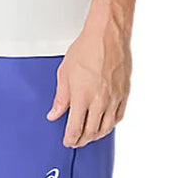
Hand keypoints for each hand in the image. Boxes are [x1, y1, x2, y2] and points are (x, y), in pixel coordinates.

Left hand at [45, 19, 130, 147]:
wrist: (107, 36)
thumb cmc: (86, 49)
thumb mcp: (65, 72)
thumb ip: (60, 98)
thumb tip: (54, 114)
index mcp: (82, 97)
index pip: (75, 129)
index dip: (70, 139)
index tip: (67, 141)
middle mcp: (99, 101)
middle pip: (91, 132)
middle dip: (82, 140)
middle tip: (76, 141)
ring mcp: (113, 99)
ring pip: (106, 128)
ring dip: (96, 135)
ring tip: (89, 135)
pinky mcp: (124, 94)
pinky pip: (118, 117)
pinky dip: (110, 125)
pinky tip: (105, 124)